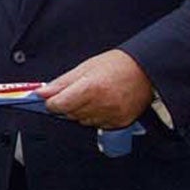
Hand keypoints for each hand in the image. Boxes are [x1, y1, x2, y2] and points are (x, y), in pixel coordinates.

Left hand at [38, 49, 153, 129]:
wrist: (148, 70)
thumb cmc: (117, 65)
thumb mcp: (85, 68)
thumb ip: (61, 83)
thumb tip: (41, 93)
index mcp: (91, 88)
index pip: (58, 105)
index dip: (53, 101)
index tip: (55, 97)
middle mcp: (101, 104)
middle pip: (69, 114)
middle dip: (69, 105)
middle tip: (80, 92)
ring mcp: (112, 115)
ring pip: (82, 121)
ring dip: (82, 111)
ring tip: (96, 96)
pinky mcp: (120, 123)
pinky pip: (98, 125)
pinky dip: (96, 116)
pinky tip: (105, 103)